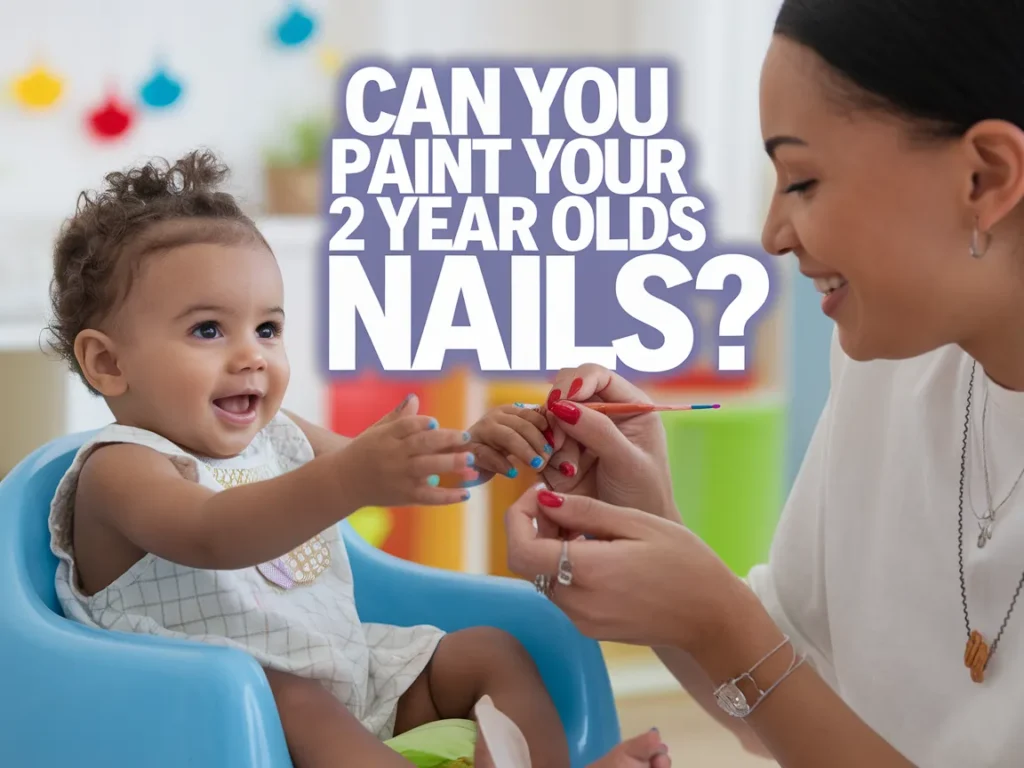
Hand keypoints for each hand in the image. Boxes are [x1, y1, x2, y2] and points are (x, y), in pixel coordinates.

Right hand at [336, 394, 474, 508]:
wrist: (343, 482)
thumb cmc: (365, 452)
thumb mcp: (377, 431)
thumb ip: (398, 417)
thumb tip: (415, 398)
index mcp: (386, 437)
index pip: (405, 426)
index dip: (420, 423)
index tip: (435, 422)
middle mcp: (393, 456)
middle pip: (421, 445)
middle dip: (445, 440)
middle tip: (466, 436)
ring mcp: (400, 477)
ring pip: (427, 469)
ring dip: (451, 465)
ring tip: (472, 461)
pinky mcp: (405, 495)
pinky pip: (429, 496)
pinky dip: (447, 496)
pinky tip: (465, 494)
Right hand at [465, 404, 554, 479]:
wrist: (464, 463)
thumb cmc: (496, 451)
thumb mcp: (517, 440)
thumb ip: (535, 434)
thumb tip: (560, 434)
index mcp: (508, 411)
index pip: (532, 414)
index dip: (547, 428)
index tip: (558, 444)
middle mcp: (494, 417)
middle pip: (522, 425)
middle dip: (538, 442)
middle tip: (548, 459)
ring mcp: (480, 432)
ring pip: (507, 436)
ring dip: (525, 451)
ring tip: (537, 465)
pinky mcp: (469, 449)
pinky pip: (487, 454)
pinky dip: (502, 464)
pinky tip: (513, 473)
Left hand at [505, 485, 747, 651]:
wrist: (712, 617)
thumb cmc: (684, 562)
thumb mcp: (638, 523)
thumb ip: (585, 511)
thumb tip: (544, 499)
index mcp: (588, 572)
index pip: (520, 549)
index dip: (518, 517)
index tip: (540, 495)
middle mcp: (577, 603)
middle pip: (527, 563)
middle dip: (535, 529)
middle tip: (565, 506)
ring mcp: (583, 621)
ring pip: (543, 578)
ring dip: (552, 549)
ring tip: (589, 528)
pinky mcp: (592, 629)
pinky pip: (564, 594)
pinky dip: (568, 568)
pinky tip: (599, 553)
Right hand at [538, 365, 676, 520]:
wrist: (628, 535)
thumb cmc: (643, 496)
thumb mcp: (627, 463)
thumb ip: (599, 431)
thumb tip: (563, 406)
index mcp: (630, 406)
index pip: (597, 376)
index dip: (577, 381)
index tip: (563, 399)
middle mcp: (603, 415)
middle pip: (566, 392)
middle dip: (558, 413)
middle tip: (559, 441)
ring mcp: (580, 434)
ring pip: (550, 419)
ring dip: (554, 440)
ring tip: (570, 468)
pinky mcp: (562, 454)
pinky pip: (542, 443)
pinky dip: (547, 457)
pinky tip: (566, 475)